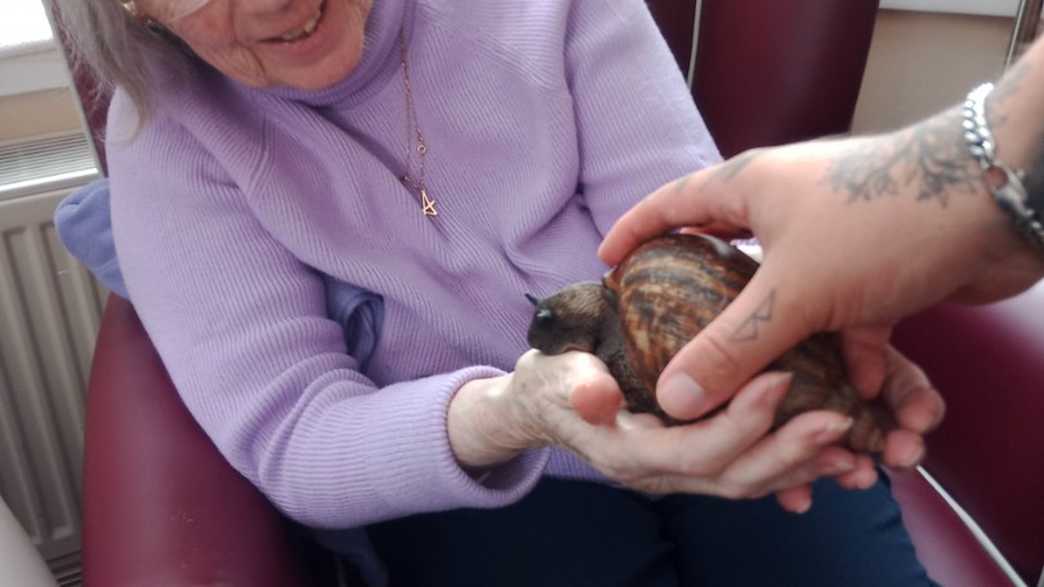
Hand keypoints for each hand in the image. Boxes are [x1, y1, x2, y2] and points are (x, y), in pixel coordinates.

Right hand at [452, 350, 880, 512]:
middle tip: (840, 421)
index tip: (780, 379)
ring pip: (751, 481)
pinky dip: (793, 462)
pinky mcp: (698, 459)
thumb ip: (577, 387)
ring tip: (853, 445)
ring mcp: (681, 473)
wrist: (546, 403)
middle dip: (790, 451)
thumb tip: (595, 398)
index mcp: (632, 453)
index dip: (741, 421)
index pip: (696, 450)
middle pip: (735, 476)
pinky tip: (832, 449)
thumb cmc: (552, 380)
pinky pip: (751, 471)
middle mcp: (662, 474)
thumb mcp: (555, 375)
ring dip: (803, 464)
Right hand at [596, 109, 1039, 462]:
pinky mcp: (878, 271)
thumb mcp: (791, 290)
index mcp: (750, 191)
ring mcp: (834, 243)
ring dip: (797, 363)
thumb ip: (729, 348)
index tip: (607, 263)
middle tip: (682, 352)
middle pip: (730, 266)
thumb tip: (673, 398)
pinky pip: (848, 325)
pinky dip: (852, 363)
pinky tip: (859, 403)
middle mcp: (787, 211)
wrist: (998, 203)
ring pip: (796, 309)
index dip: (635, 232)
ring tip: (782, 407)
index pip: (672, 204)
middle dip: (715, 319)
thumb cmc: (881, 222)